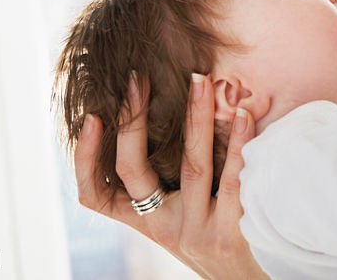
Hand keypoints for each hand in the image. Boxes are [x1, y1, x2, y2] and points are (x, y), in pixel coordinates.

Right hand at [74, 73, 266, 279]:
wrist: (251, 278)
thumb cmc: (216, 232)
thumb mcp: (183, 210)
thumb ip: (171, 175)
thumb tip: (170, 104)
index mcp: (144, 220)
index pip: (94, 194)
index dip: (85, 158)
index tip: (89, 117)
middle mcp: (163, 226)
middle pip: (134, 171)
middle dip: (132, 120)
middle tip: (136, 78)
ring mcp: (196, 232)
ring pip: (192, 166)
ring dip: (197, 118)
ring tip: (200, 81)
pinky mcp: (230, 234)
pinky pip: (233, 180)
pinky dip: (238, 144)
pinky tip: (245, 114)